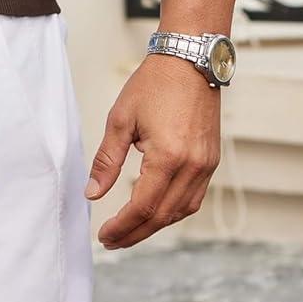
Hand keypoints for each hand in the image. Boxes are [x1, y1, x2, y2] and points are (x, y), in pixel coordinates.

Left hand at [84, 51, 220, 248]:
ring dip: (154, 226)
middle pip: (162, 217)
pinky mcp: (211, 161)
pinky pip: (193, 198)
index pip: (142, 207)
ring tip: (129, 231)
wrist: (189, 60)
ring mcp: (206, 166)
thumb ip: (106, 159)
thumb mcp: (121, 119)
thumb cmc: (154, 84)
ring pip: (180, 212)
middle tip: (112, 241)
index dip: (122, 226)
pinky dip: (173, 211)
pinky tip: (155, 211)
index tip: (104, 236)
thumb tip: (92, 192)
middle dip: (135, 233)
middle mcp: (192, 167)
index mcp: (168, 158)